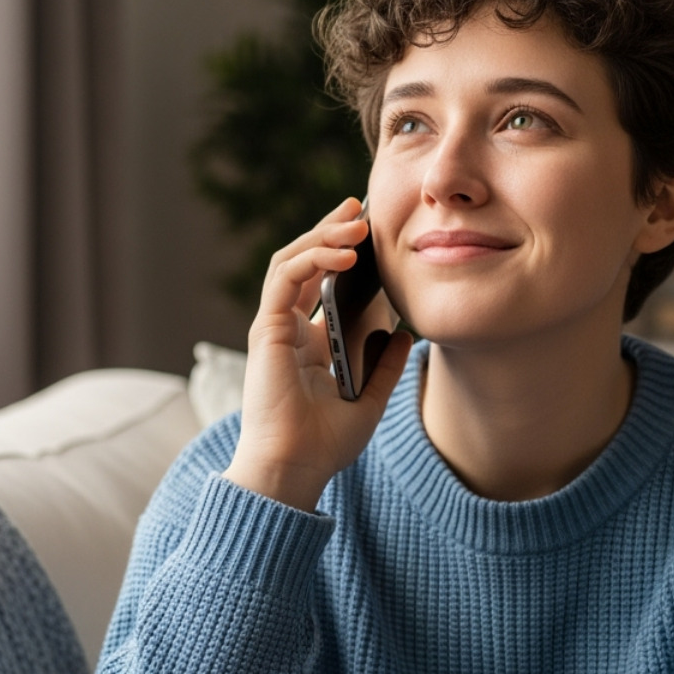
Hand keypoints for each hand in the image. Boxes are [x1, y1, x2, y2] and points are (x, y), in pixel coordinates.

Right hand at [222, 197, 413, 510]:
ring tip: (355, 219)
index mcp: (310, 342)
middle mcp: (289, 329)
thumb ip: (386, 366)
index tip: (371, 229)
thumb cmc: (325, 443)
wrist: (295, 468)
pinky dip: (313, 259)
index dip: (342, 251)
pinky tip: (345, 254)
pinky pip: (285, 279)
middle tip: (359, 205)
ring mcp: (275, 327)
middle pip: (304, 262)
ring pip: (291, 261)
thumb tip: (406, 334)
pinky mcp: (266, 330)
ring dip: (322, 235)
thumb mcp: (371, 400)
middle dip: (330, 228)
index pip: (322, 282)